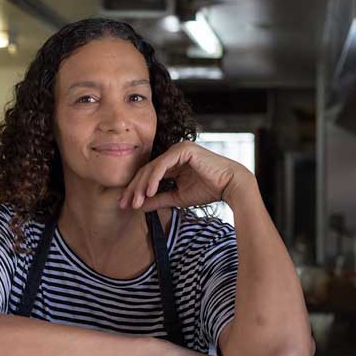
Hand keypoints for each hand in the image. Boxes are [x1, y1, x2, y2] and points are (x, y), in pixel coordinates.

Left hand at [118, 141, 252, 210]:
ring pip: (152, 168)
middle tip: (125, 204)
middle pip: (146, 170)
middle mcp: (173, 153)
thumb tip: (138, 206)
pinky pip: (163, 165)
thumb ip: (158, 199)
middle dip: (134, 188)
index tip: (126, 205)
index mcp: (172, 162)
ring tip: (136, 202)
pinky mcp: (183, 149)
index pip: (148, 175)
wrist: (230, 185)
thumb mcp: (177, 197)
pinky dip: (154, 179)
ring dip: (142, 186)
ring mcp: (178, 149)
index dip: (136, 190)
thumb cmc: (208, 190)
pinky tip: (149, 192)